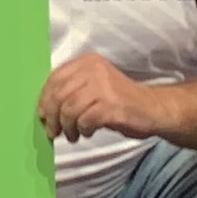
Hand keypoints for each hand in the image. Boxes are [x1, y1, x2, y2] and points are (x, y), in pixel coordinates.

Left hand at [37, 54, 156, 144]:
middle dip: (52, 117)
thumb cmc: (119, 100)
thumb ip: (71, 90)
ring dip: (67, 127)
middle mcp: (94, 70)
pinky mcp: (112, 105)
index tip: (43, 116)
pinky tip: (89, 132)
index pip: (55, 78)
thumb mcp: (93, 86)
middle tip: (54, 132)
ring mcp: (104, 86)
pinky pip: (85, 120)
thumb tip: (44, 110)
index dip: (45, 100)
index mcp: (87, 62)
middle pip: (59, 95)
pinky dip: (83, 130)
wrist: (153, 108)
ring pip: (69, 110)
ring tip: (73, 135)